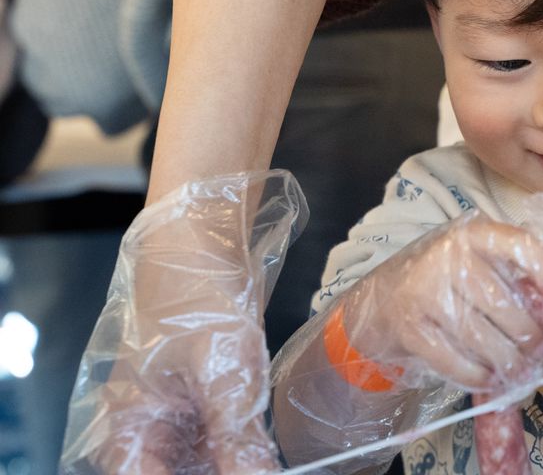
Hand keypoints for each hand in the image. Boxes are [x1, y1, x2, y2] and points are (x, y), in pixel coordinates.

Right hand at [61, 172, 305, 474]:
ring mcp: (177, 414)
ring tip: (265, 461)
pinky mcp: (206, 398)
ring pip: (202, 463)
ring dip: (235, 464)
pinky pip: (220, 441)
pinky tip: (266, 452)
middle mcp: (148, 427)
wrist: (203, 238)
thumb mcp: (223, 373)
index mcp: (129, 428)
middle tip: (259, 470)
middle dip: (220, 473)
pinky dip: (243, 449)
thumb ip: (238, 438)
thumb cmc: (193, 294)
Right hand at [341, 211, 542, 392]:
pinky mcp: (410, 328)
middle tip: (537, 350)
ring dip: (508, 362)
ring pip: (485, 339)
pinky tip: (487, 378)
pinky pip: (458, 361)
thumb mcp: (474, 260)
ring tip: (517, 369)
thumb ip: (511, 271)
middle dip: (530, 337)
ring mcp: (426, 292)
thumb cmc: (442, 281)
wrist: (378, 300)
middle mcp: (448, 257)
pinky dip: (479, 376)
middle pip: (506, 306)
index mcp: (473, 234)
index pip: (517, 243)